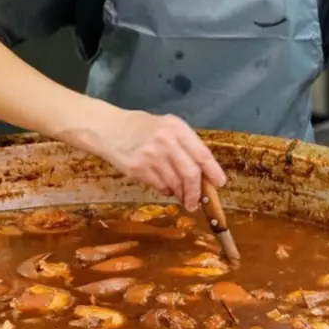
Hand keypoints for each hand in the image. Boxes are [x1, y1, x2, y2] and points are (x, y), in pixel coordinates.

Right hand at [90, 110, 225, 210]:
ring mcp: (151, 157)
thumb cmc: (140, 127)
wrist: (108, 129)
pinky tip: (165, 188)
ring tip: (182, 197)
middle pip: (190, 174)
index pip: (201, 153)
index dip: (213, 171)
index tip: (219, 183)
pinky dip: (166, 191)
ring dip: (181, 194)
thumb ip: (184, 143)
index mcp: (176, 128)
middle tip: (197, 202)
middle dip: (196, 192)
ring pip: (175, 183)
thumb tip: (202, 171)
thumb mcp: (166, 126)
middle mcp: (166, 141)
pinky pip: (160, 187)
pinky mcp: (138, 170)